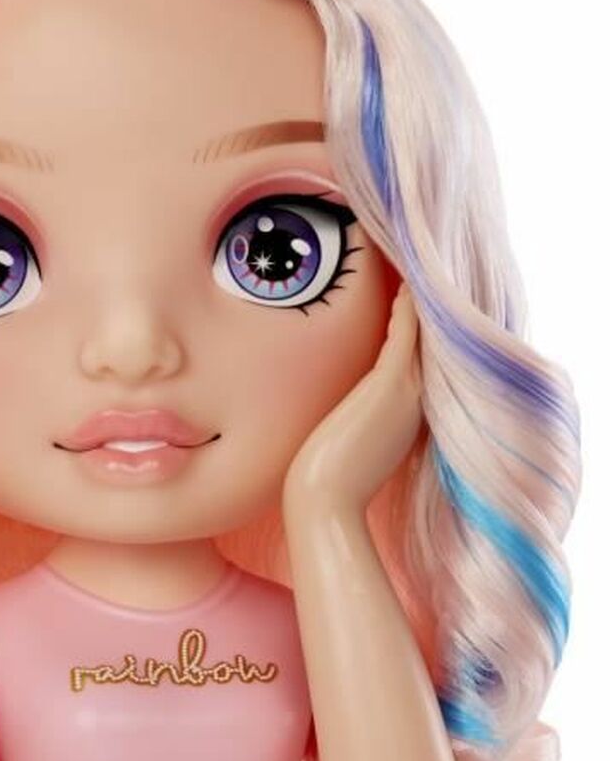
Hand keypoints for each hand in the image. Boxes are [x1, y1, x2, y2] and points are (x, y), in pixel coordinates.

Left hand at [283, 280, 423, 511]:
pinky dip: (411, 305)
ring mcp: (408, 388)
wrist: (325, 497)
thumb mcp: (360, 434)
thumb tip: (356, 405)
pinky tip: (411, 279)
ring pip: (426, 331)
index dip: (428, 323)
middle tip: (434, 267)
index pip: (425, 352)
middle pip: (434, 337)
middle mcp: (417, 393)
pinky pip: (407, 331)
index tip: (424, 295)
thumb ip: (370, 413)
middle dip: (433, 305)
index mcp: (411, 403)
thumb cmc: (334, 472)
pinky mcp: (391, 383)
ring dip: (426, 298)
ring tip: (426, 263)